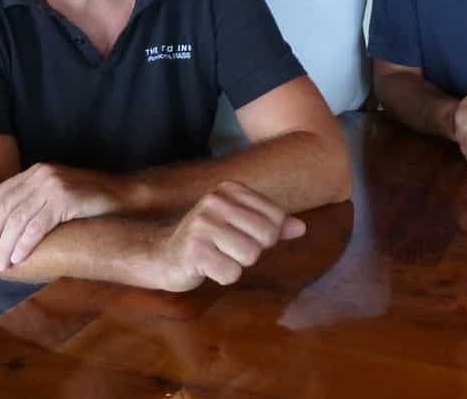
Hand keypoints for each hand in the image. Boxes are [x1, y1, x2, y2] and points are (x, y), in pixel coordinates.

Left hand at [0, 163, 127, 270]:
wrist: (124, 196)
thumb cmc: (90, 200)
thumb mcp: (58, 194)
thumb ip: (35, 200)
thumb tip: (7, 224)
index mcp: (37, 171)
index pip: (0, 193)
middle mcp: (42, 175)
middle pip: (5, 206)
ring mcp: (53, 186)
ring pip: (18, 219)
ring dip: (5, 244)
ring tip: (0, 263)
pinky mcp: (65, 199)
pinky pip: (37, 226)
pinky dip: (24, 244)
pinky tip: (18, 258)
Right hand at [153, 181, 305, 291]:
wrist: (164, 256)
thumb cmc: (210, 241)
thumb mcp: (242, 226)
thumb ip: (273, 225)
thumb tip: (302, 228)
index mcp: (230, 189)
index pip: (276, 216)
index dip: (267, 236)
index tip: (242, 236)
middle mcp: (215, 200)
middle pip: (267, 235)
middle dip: (253, 250)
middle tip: (228, 249)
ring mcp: (202, 224)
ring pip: (250, 255)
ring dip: (237, 264)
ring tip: (218, 256)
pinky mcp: (193, 250)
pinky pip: (231, 273)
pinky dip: (223, 276)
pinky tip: (207, 268)